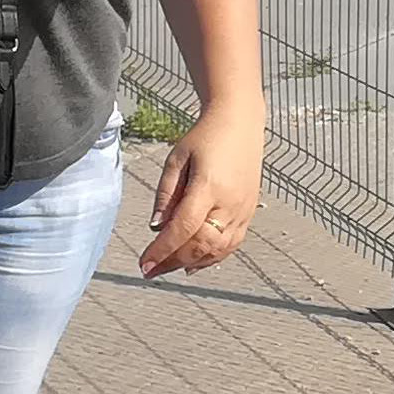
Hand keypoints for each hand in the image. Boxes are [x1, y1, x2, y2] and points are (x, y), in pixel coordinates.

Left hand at [138, 106, 262, 277]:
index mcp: (209, 186)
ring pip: (218, 250)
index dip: (163, 250)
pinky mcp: (249, 213)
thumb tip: (156, 226)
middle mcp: (230, 203)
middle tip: (150, 270)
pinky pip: (232, 245)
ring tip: (167, 267)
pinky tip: (193, 264)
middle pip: (201, 244)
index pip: (183, 228)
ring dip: (191, 263)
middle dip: (173, 262)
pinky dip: (212, 258)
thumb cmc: (205, 137)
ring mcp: (243, 210)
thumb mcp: (176, 159)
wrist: (239, 123)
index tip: (144, 263)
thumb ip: (166, 194)